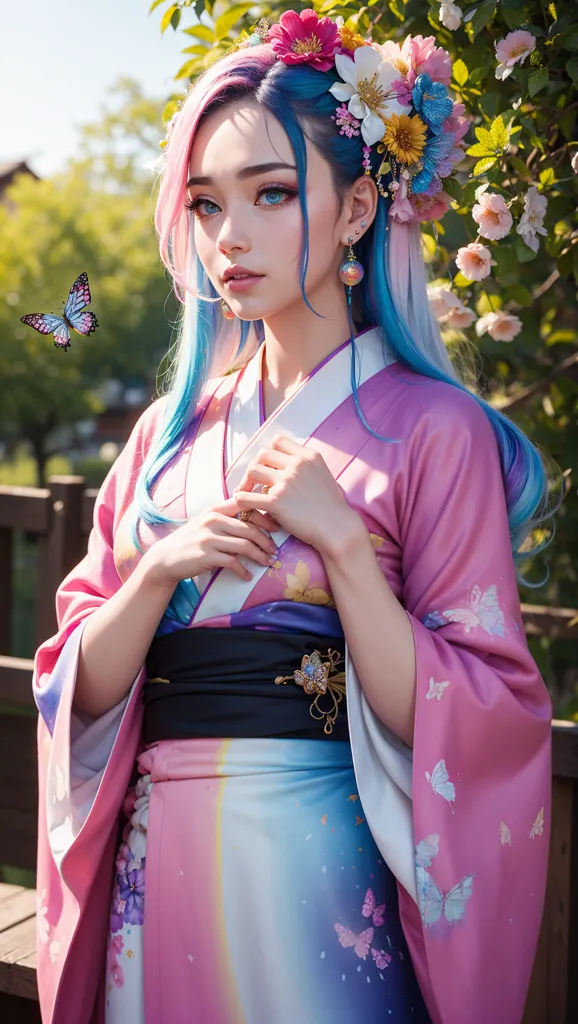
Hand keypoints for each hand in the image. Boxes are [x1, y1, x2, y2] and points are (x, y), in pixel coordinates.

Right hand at [143, 497, 278, 584]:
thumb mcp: (205, 523)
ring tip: (268, 563)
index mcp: (215, 509)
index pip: (246, 505)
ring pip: (245, 546)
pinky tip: (247, 576)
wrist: (165, 559)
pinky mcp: (207, 555)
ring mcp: (209, 538)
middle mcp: (213, 520)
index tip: (276, 528)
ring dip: (260, 556)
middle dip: (266, 541)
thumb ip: (225, 519)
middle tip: (274, 551)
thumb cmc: (189, 541)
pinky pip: (233, 563)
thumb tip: (254, 523)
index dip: (264, 516)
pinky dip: (243, 571)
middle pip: (250, 528)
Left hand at [234, 435, 363, 558]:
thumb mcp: (323, 474)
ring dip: (246, 482)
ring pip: (252, 471)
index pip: (278, 441)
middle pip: (262, 454)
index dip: (270, 453)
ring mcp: (286, 483)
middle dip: (255, 467)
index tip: (270, 467)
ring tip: (248, 494)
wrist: (337, 528)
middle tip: (254, 482)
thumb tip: (285, 463)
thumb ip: (305, 465)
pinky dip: (241, 501)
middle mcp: (297, 465)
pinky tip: (245, 507)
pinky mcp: (276, 502)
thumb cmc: (332, 506)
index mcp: (308, 456)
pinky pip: (246, 497)